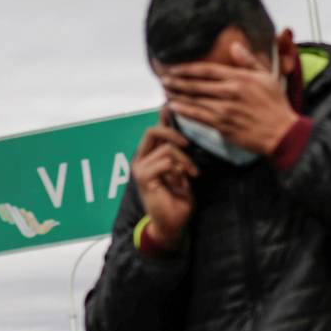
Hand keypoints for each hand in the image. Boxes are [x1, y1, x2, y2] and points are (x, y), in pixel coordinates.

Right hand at [132, 109, 198, 249]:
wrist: (172, 224)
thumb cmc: (178, 198)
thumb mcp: (182, 170)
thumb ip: (179, 152)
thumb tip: (183, 134)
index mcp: (149, 155)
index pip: (154, 129)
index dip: (163, 116)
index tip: (172, 107)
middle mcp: (141, 159)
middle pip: (153, 131)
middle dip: (173, 134)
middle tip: (187, 144)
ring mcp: (140, 168)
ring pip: (166, 149)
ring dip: (184, 161)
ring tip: (191, 175)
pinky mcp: (143, 177)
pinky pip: (165, 162)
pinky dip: (178, 170)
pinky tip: (182, 182)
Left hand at [163, 41, 298, 155]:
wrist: (281, 132)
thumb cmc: (276, 104)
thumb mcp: (267, 76)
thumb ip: (248, 61)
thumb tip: (234, 46)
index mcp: (239, 78)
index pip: (206, 70)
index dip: (187, 69)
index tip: (174, 68)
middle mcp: (230, 92)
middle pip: (196, 84)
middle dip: (177, 81)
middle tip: (163, 79)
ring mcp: (225, 109)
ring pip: (195, 100)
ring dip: (177, 95)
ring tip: (165, 91)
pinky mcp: (223, 125)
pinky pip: (199, 116)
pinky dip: (184, 111)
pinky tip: (173, 107)